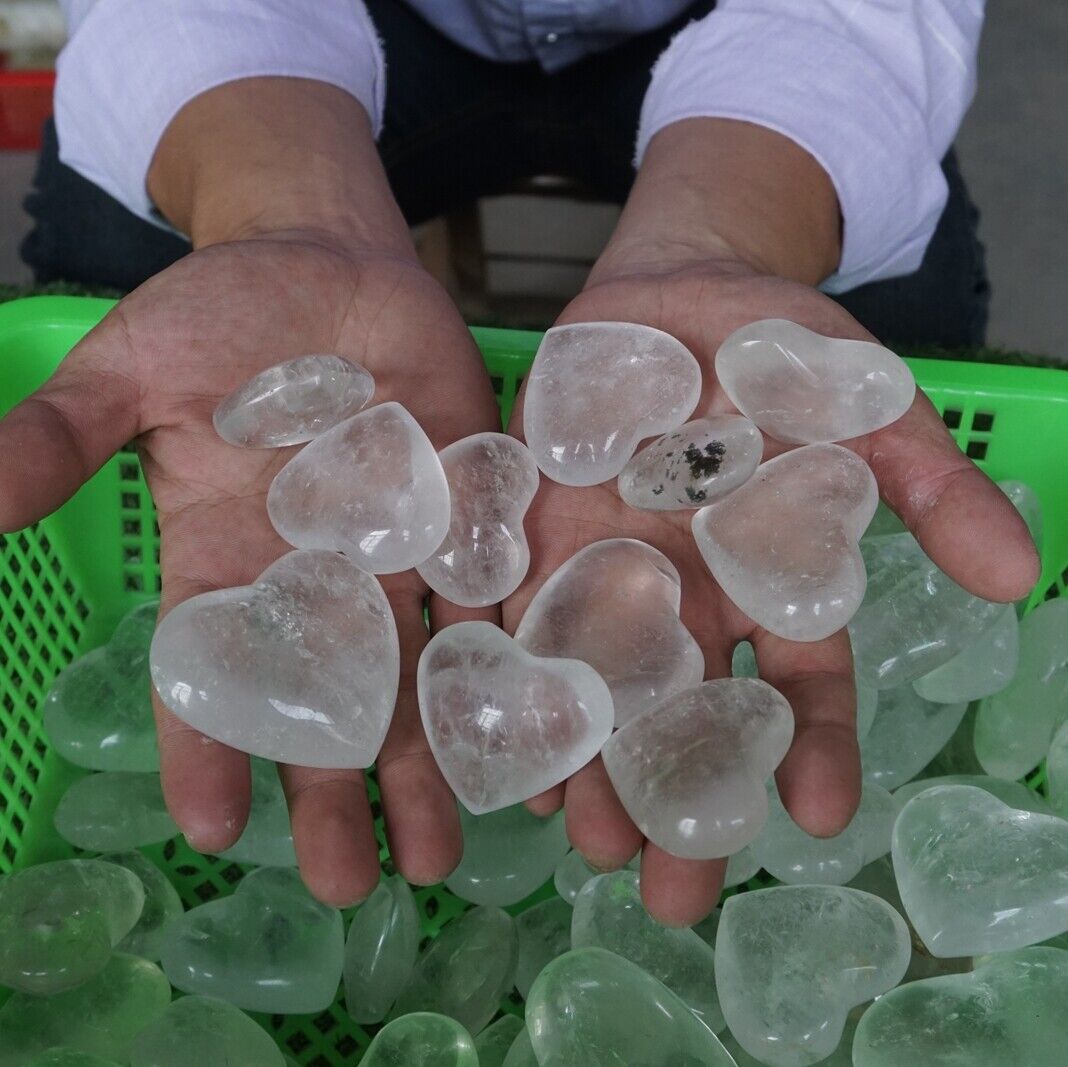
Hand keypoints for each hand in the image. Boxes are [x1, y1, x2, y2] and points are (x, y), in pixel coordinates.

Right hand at [0, 81, 500, 905]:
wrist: (324, 257)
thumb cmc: (219, 312)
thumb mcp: (127, 372)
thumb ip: (62, 439)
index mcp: (228, 555)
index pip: (214, 670)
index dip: (208, 748)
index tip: (215, 830)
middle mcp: (318, 574)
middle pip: (330, 700)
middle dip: (338, 789)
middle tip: (354, 883)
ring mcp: (399, 547)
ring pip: (418, 670)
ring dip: (430, 758)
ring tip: (440, 850)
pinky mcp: (467, 506)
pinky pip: (493, 589)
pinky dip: (510, 656)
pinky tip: (529, 728)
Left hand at [503, 252, 1038, 927]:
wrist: (680, 291)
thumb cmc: (785, 353)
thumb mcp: (869, 408)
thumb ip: (931, 485)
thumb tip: (1020, 571)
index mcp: (768, 581)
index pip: (801, 686)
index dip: (816, 749)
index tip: (822, 819)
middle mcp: (686, 595)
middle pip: (686, 712)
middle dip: (678, 797)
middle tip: (670, 892)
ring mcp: (605, 569)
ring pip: (598, 681)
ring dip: (589, 760)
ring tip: (580, 835)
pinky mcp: (536, 533)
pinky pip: (519, 610)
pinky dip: (512, 669)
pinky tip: (506, 736)